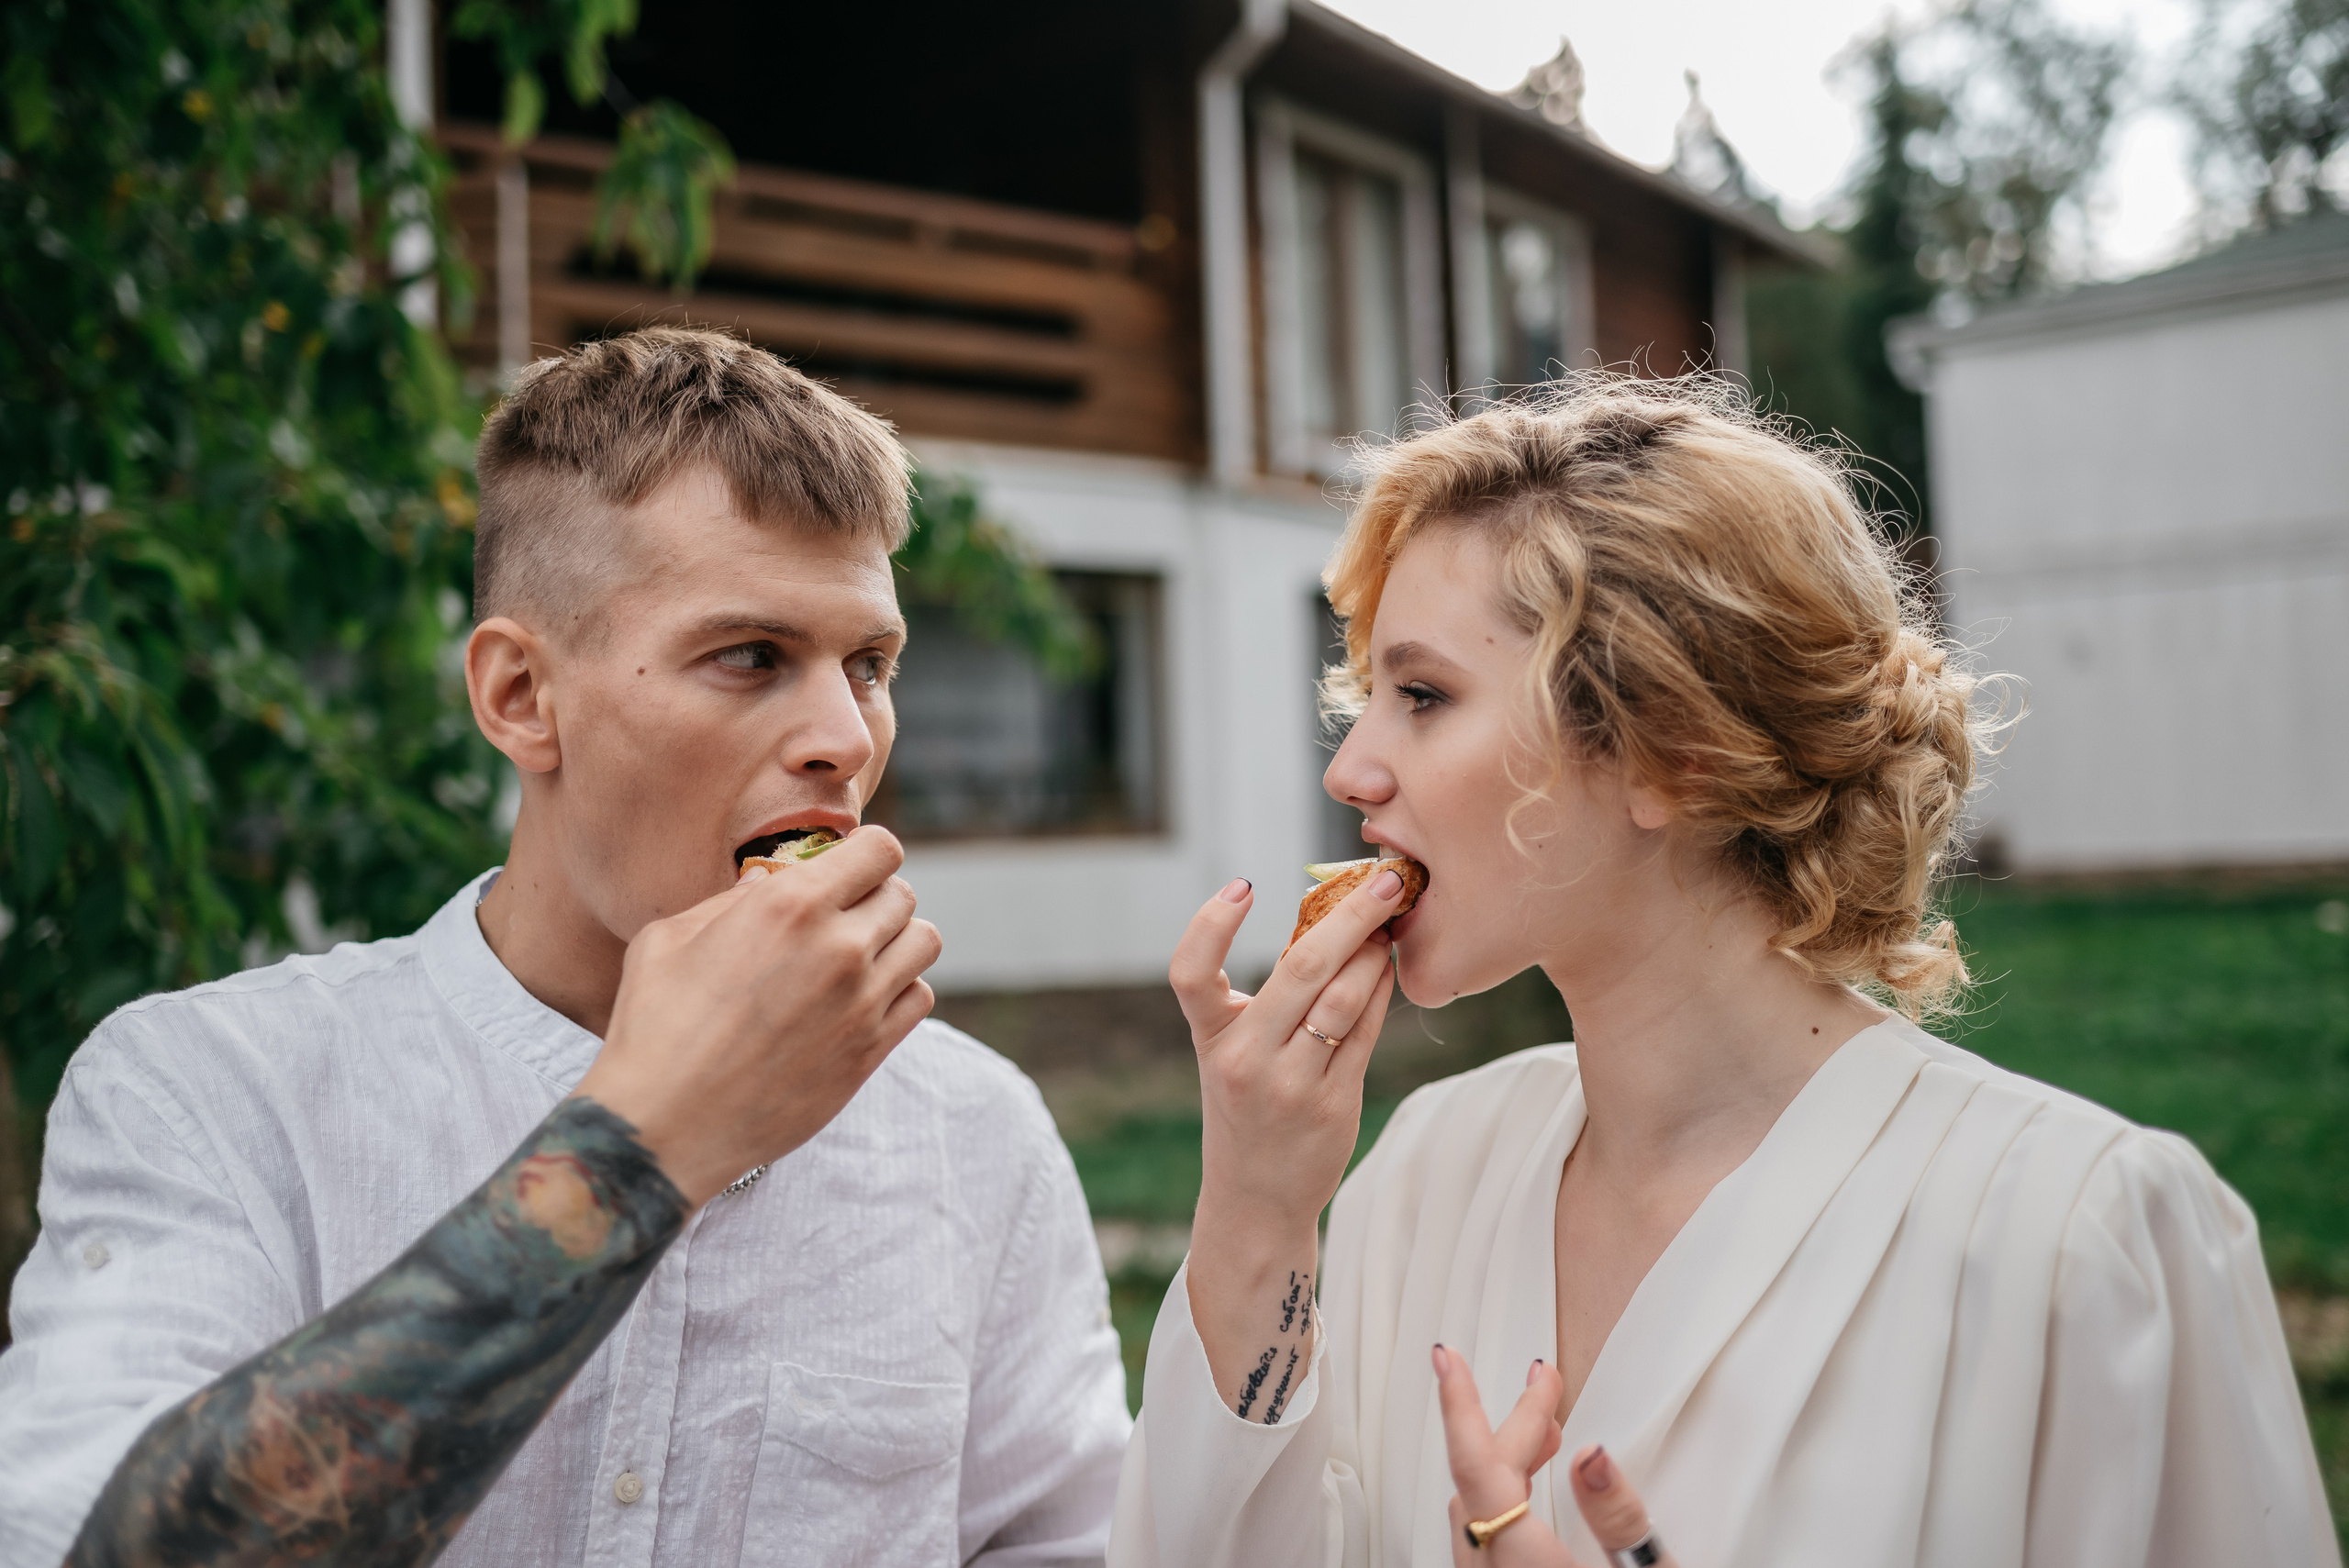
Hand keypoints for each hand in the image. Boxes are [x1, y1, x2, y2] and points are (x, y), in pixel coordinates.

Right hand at [574, 825, 940, 1205]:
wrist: (665, 1124)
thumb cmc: (654, 1026)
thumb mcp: (670, 939)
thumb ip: (729, 902)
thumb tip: (768, 882)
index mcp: (791, 904)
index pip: (881, 849)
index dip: (867, 855)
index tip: (846, 870)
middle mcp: (839, 947)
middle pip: (904, 895)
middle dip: (875, 897)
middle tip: (840, 919)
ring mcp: (862, 1002)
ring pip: (924, 942)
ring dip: (896, 941)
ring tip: (858, 956)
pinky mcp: (870, 1051)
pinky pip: (919, 997)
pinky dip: (901, 990)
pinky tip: (861, 999)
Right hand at [1168, 870, 1403, 1409]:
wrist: (1256, 1198)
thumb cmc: (1246, 1107)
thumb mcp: (1234, 1052)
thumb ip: (1268, 995)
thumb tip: (1326, 920)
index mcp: (1212, 1039)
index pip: (1190, 973)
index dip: (1209, 924)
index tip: (1243, 885)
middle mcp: (1246, 1060)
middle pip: (1301, 969)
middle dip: (1350, 917)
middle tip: (1383, 881)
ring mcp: (1291, 1085)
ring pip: (1344, 997)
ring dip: (1375, 953)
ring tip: (1390, 925)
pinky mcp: (1334, 1104)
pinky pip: (1366, 1031)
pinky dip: (1381, 991)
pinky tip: (1389, 968)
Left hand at [1435, 1346, 1680, 1567]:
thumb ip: (1618, 1520)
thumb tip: (1595, 1457)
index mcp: (1520, 1562)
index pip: (1476, 1466)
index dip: (1460, 1405)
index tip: (1447, 1360)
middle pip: (1484, 1480)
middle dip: (1517, 1423)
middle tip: (1544, 1381)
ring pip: (1478, 1507)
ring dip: (1508, 1461)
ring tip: (1545, 1429)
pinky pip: (1482, 1533)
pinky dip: (1502, 1497)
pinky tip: (1526, 1488)